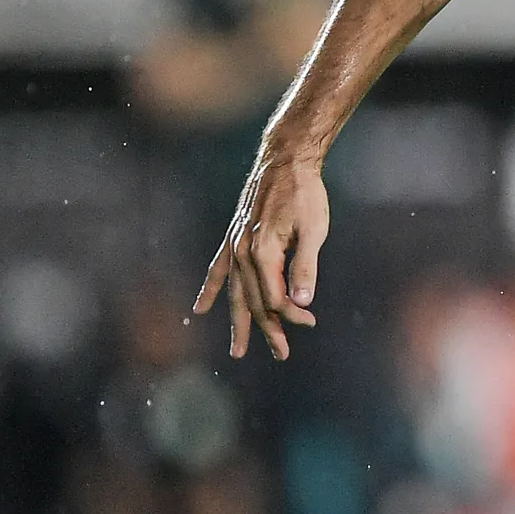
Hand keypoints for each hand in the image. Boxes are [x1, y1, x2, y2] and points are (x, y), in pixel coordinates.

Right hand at [192, 155, 329, 359]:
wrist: (284, 160)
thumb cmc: (304, 194)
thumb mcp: (314, 230)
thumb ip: (305, 267)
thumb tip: (302, 302)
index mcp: (263, 252)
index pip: (275, 297)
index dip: (293, 314)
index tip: (311, 320)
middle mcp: (243, 252)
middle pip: (254, 301)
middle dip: (268, 330)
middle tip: (282, 354)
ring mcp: (234, 245)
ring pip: (235, 292)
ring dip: (239, 321)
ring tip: (238, 349)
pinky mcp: (233, 237)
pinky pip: (217, 269)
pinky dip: (209, 290)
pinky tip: (200, 309)